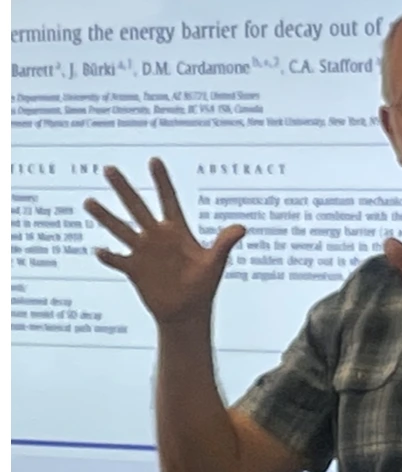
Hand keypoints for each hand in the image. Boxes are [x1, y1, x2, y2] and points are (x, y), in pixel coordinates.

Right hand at [86, 158, 245, 324]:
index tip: (154, 160)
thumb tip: (241, 228)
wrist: (187, 311)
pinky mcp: (134, 270)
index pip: (168, 200)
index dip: (162, 181)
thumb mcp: (216, 262)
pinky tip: (98, 249)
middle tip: (109, 168)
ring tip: (90, 201)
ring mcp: (143, 253)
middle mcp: (157, 237)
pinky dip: (109, 256)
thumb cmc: (203, 285)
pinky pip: (118, 260)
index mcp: (177, 231)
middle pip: (138, 207)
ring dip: (106, 216)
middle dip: (124, 188)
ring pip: (121, 229)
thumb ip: (225, 243)